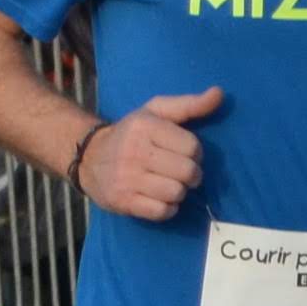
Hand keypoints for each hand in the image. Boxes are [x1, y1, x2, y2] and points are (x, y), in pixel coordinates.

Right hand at [77, 86, 219, 219]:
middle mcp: (134, 151)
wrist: (87, 157)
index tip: (183, 153)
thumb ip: (189, 104)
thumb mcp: (155, 112)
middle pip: (187, 172)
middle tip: (181, 172)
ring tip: (169, 184)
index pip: (192, 146)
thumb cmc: (131, 133)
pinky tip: (159, 199)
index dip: (195, 152)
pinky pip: (161, 211)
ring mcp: (127, 178)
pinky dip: (167, 208)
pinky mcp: (123, 201)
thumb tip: (219, 94)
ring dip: (179, 192)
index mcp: (145, 126)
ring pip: (176, 193)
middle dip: (191, 174)